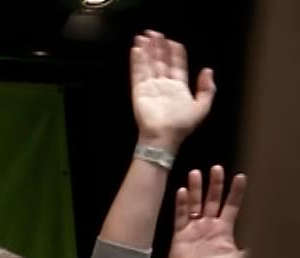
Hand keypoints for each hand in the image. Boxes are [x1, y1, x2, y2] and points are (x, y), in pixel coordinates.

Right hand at [130, 30, 213, 150]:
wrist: (164, 137)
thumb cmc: (183, 125)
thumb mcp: (203, 107)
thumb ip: (207, 88)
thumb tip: (207, 70)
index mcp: (179, 87)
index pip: (177, 65)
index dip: (175, 52)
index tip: (172, 41)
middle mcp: (164, 85)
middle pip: (161, 61)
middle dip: (158, 47)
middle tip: (154, 33)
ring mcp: (151, 87)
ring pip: (148, 64)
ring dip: (146, 50)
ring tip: (143, 37)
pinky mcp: (139, 92)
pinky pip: (137, 74)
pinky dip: (136, 62)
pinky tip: (136, 50)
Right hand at [169, 166, 246, 257]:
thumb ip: (255, 248)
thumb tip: (273, 238)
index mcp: (224, 231)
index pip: (231, 206)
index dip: (236, 192)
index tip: (240, 176)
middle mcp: (208, 228)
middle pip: (212, 200)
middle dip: (214, 184)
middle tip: (216, 168)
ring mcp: (193, 232)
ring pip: (195, 205)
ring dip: (195, 189)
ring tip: (196, 173)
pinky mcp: (179, 238)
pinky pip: (180, 217)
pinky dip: (180, 204)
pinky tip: (181, 191)